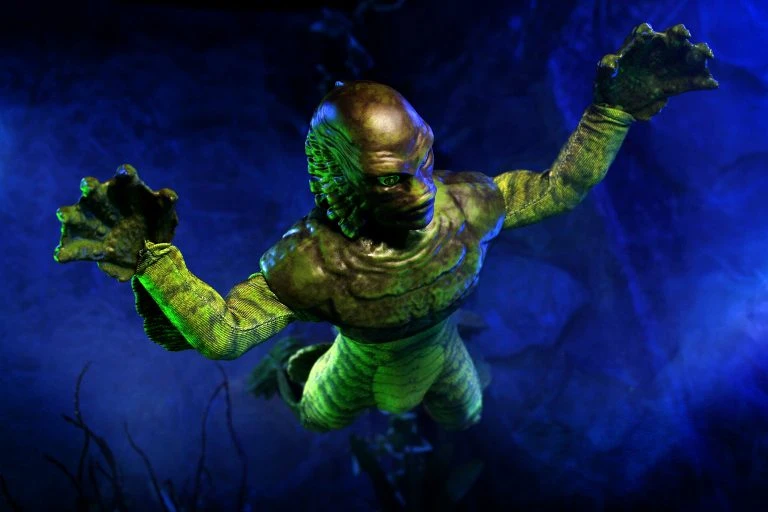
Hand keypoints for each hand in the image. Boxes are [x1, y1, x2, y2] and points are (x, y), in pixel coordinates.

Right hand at [54, 164, 178, 281]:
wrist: (148, 256)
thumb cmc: (156, 226)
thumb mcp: (165, 218)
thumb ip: (167, 205)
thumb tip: (169, 195)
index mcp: (126, 190)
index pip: (125, 178)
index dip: (125, 174)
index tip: (126, 171)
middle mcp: (103, 200)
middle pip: (92, 190)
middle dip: (89, 187)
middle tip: (88, 185)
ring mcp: (90, 221)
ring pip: (74, 215)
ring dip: (68, 214)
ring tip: (64, 214)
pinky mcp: (84, 243)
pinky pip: (73, 249)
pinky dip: (66, 252)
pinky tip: (61, 255)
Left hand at [594, 23, 718, 120]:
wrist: (615, 107)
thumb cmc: (608, 87)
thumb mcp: (604, 78)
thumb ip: (606, 68)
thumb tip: (610, 62)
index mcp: (638, 47)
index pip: (644, 33)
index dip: (647, 33)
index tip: (647, 35)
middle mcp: (657, 52)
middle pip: (672, 38)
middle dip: (680, 35)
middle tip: (685, 37)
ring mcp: (668, 67)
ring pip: (688, 56)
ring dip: (699, 54)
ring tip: (706, 56)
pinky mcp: (674, 84)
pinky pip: (691, 81)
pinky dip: (702, 82)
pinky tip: (711, 84)